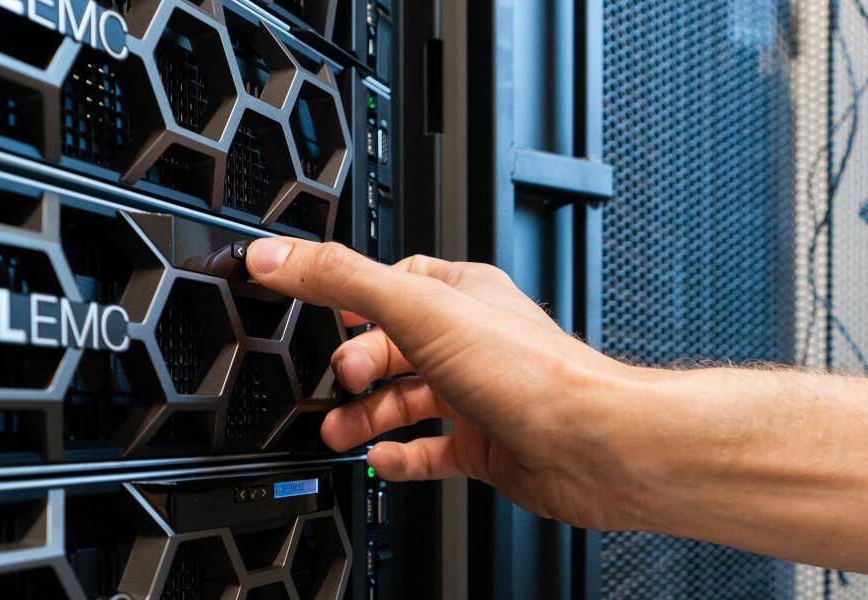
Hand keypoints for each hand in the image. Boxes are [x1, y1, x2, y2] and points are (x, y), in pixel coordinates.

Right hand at [245, 237, 651, 530]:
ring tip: (337, 431)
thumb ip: (342, 280)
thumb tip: (277, 258)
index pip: (389, 283)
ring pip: (406, 401)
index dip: (347, 299)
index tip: (305, 309)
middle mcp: (472, 341)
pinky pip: (430, 450)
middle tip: (333, 382)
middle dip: (353, 368)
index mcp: (462, 292)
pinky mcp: (487, 445)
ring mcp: (479, 394)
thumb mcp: (417, 308)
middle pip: (392, 347)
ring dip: (366, 416)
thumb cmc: (531, 372)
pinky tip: (383, 460)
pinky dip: (400, 456)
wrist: (590, 445)